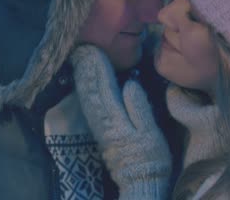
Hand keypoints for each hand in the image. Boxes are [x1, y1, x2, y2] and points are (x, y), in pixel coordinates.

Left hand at [71, 45, 171, 199]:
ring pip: (87, 96)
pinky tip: (83, 83)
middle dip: (86, 68)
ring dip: (83, 77)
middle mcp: (102, 119)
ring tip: (80, 60)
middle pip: (91, 89)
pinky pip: (88, 106)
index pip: (103, 86)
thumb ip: (139, 107)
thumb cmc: (148, 155)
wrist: (139, 180)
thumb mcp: (149, 132)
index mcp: (115, 117)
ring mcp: (99, 125)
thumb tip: (129, 83)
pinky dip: (84, 91)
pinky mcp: (99, 130)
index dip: (97, 67)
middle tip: (82, 49)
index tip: (92, 50)